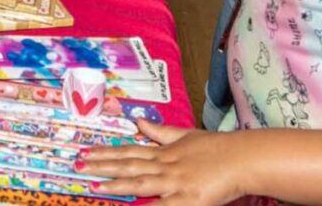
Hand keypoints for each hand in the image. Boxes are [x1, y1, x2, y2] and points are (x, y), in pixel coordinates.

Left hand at [80, 120, 243, 204]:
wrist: (243, 158)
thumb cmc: (217, 148)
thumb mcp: (186, 136)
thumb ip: (160, 132)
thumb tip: (139, 123)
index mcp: (164, 152)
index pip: (129, 152)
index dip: (107, 153)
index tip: (86, 153)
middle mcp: (165, 165)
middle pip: (128, 166)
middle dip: (102, 167)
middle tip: (78, 166)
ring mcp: (175, 182)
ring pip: (139, 183)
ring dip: (115, 184)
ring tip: (94, 184)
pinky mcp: (187, 199)